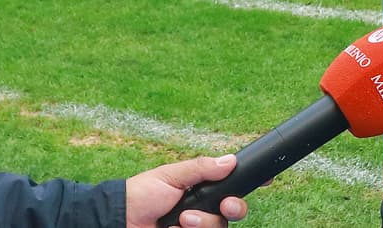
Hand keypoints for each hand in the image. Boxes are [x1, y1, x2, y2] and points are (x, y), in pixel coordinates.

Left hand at [125, 154, 248, 227]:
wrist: (115, 221)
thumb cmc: (139, 195)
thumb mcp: (170, 174)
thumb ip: (201, 168)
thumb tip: (231, 160)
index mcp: (202, 191)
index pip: (233, 188)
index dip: (250, 184)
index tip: (267, 180)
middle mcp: (203, 211)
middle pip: (235, 212)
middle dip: (236, 207)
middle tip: (225, 205)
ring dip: (205, 223)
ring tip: (182, 220)